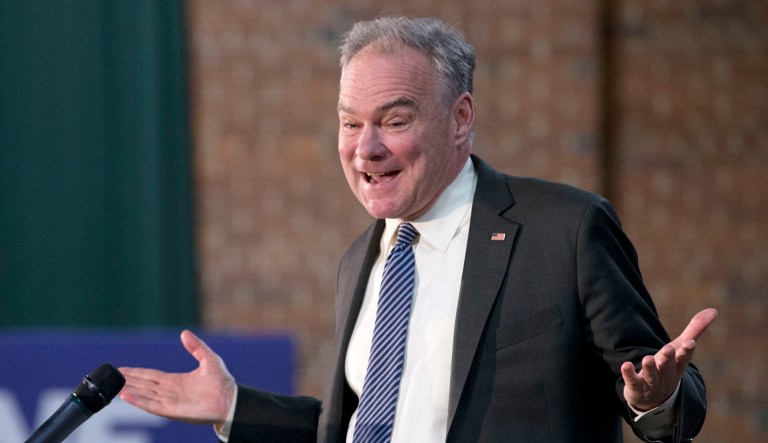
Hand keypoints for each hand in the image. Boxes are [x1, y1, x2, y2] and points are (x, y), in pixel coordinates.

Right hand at [119, 330, 236, 424]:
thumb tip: (184, 333)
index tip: (122, 369)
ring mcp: (171, 402)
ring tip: (115, 387)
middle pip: (144, 385)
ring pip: (145, 395)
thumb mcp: (208, 358)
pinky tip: (127, 396)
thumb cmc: (222, 382)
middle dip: (129, 381)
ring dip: (130, 391)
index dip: (136, 373)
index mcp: (175, 381)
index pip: (151, 376)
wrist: (231, 399)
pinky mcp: (173, 411)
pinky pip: (152, 406)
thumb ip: (196, 347)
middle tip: (112, 377)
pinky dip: (139, 401)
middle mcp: (170, 392)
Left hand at [621, 308, 717, 410]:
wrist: (654, 398)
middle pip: (667, 366)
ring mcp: (651, 383)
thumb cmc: (669, 367)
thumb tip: (714, 310)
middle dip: (668, 358)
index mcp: (678, 365)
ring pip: (651, 376)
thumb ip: (695, 330)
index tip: (690, 342)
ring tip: (647, 358)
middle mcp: (666, 374)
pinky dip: (629, 374)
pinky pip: (632, 381)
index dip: (687, 351)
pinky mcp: (636, 387)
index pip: (684, 358)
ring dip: (650, 368)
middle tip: (668, 349)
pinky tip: (626, 365)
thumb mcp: (680, 348)